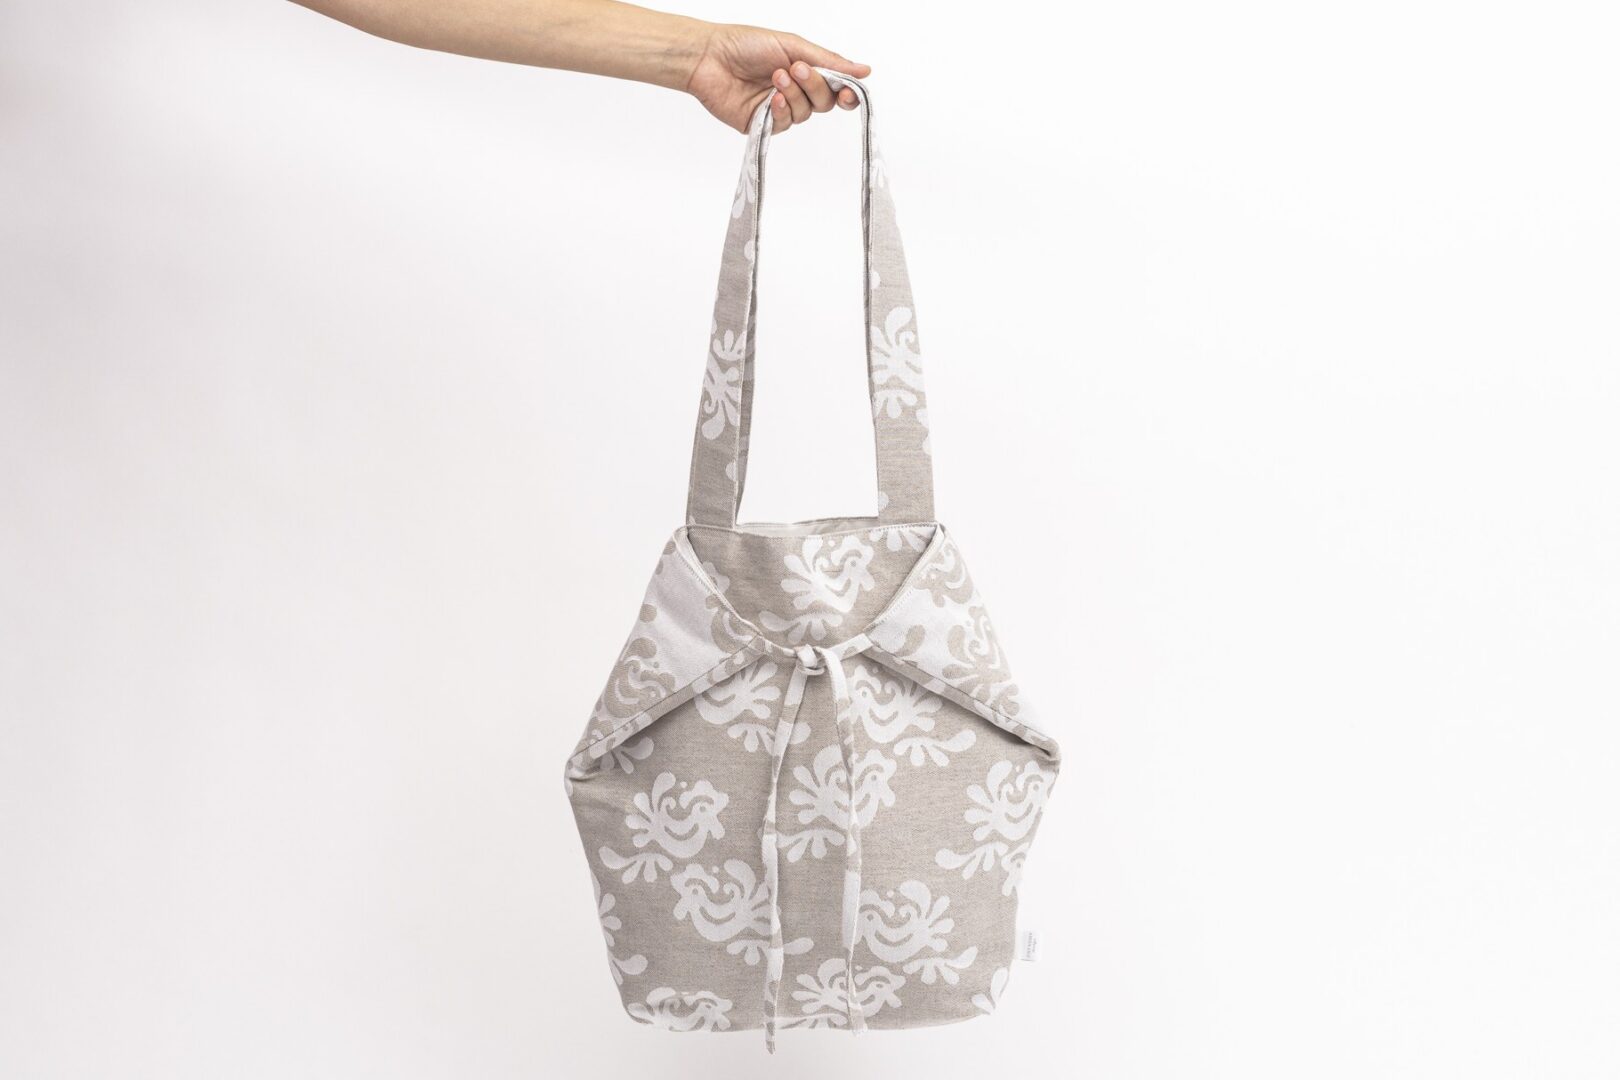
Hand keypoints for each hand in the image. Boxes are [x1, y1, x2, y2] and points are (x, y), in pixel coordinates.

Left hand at [685, 24, 869, 133]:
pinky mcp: (762, 124)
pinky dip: (781, 110)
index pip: (836, 88)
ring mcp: (779, 109)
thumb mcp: (793, 46)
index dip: (847, 94)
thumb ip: (829, 61)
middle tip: (797, 69)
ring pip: (805, 114)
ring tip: (775, 76)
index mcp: (805, 71)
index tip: (850, 93)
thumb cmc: (746, 45)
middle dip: (815, 86)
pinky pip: (784, 124)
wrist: (710, 57)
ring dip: (794, 94)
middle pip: (824, 102)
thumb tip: (864, 70)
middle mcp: (794, 92)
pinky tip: (770, 98)